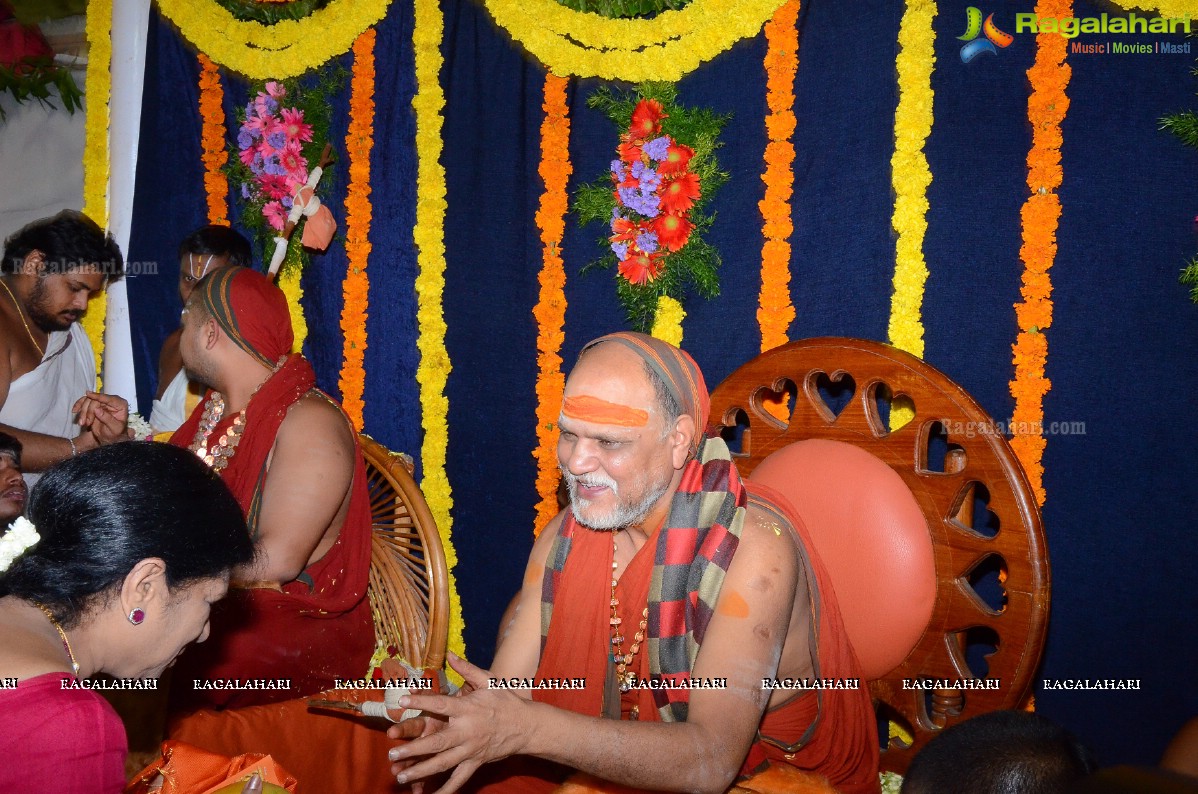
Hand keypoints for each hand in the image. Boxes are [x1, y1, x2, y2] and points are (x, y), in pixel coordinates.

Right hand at [72, 392, 128, 444]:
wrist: (109, 437)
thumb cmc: (115, 433)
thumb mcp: (114, 428)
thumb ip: (107, 419)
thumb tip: (97, 410)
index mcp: (121, 405)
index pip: (109, 398)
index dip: (98, 396)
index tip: (88, 395)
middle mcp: (112, 401)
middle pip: (96, 400)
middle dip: (89, 411)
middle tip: (86, 423)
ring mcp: (102, 402)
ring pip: (88, 400)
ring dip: (83, 412)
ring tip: (82, 423)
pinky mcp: (94, 404)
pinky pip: (84, 401)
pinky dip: (79, 406)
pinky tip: (75, 411)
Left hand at [386, 653, 526, 793]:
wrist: (528, 726)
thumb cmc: (506, 701)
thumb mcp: (489, 681)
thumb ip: (467, 669)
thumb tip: (449, 654)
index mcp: (468, 709)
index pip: (441, 704)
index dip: (421, 702)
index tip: (402, 701)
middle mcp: (467, 731)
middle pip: (437, 743)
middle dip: (413, 750)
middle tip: (393, 754)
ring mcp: (471, 750)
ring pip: (443, 763)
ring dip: (421, 770)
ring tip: (401, 775)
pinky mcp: (476, 762)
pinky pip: (459, 779)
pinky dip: (445, 790)